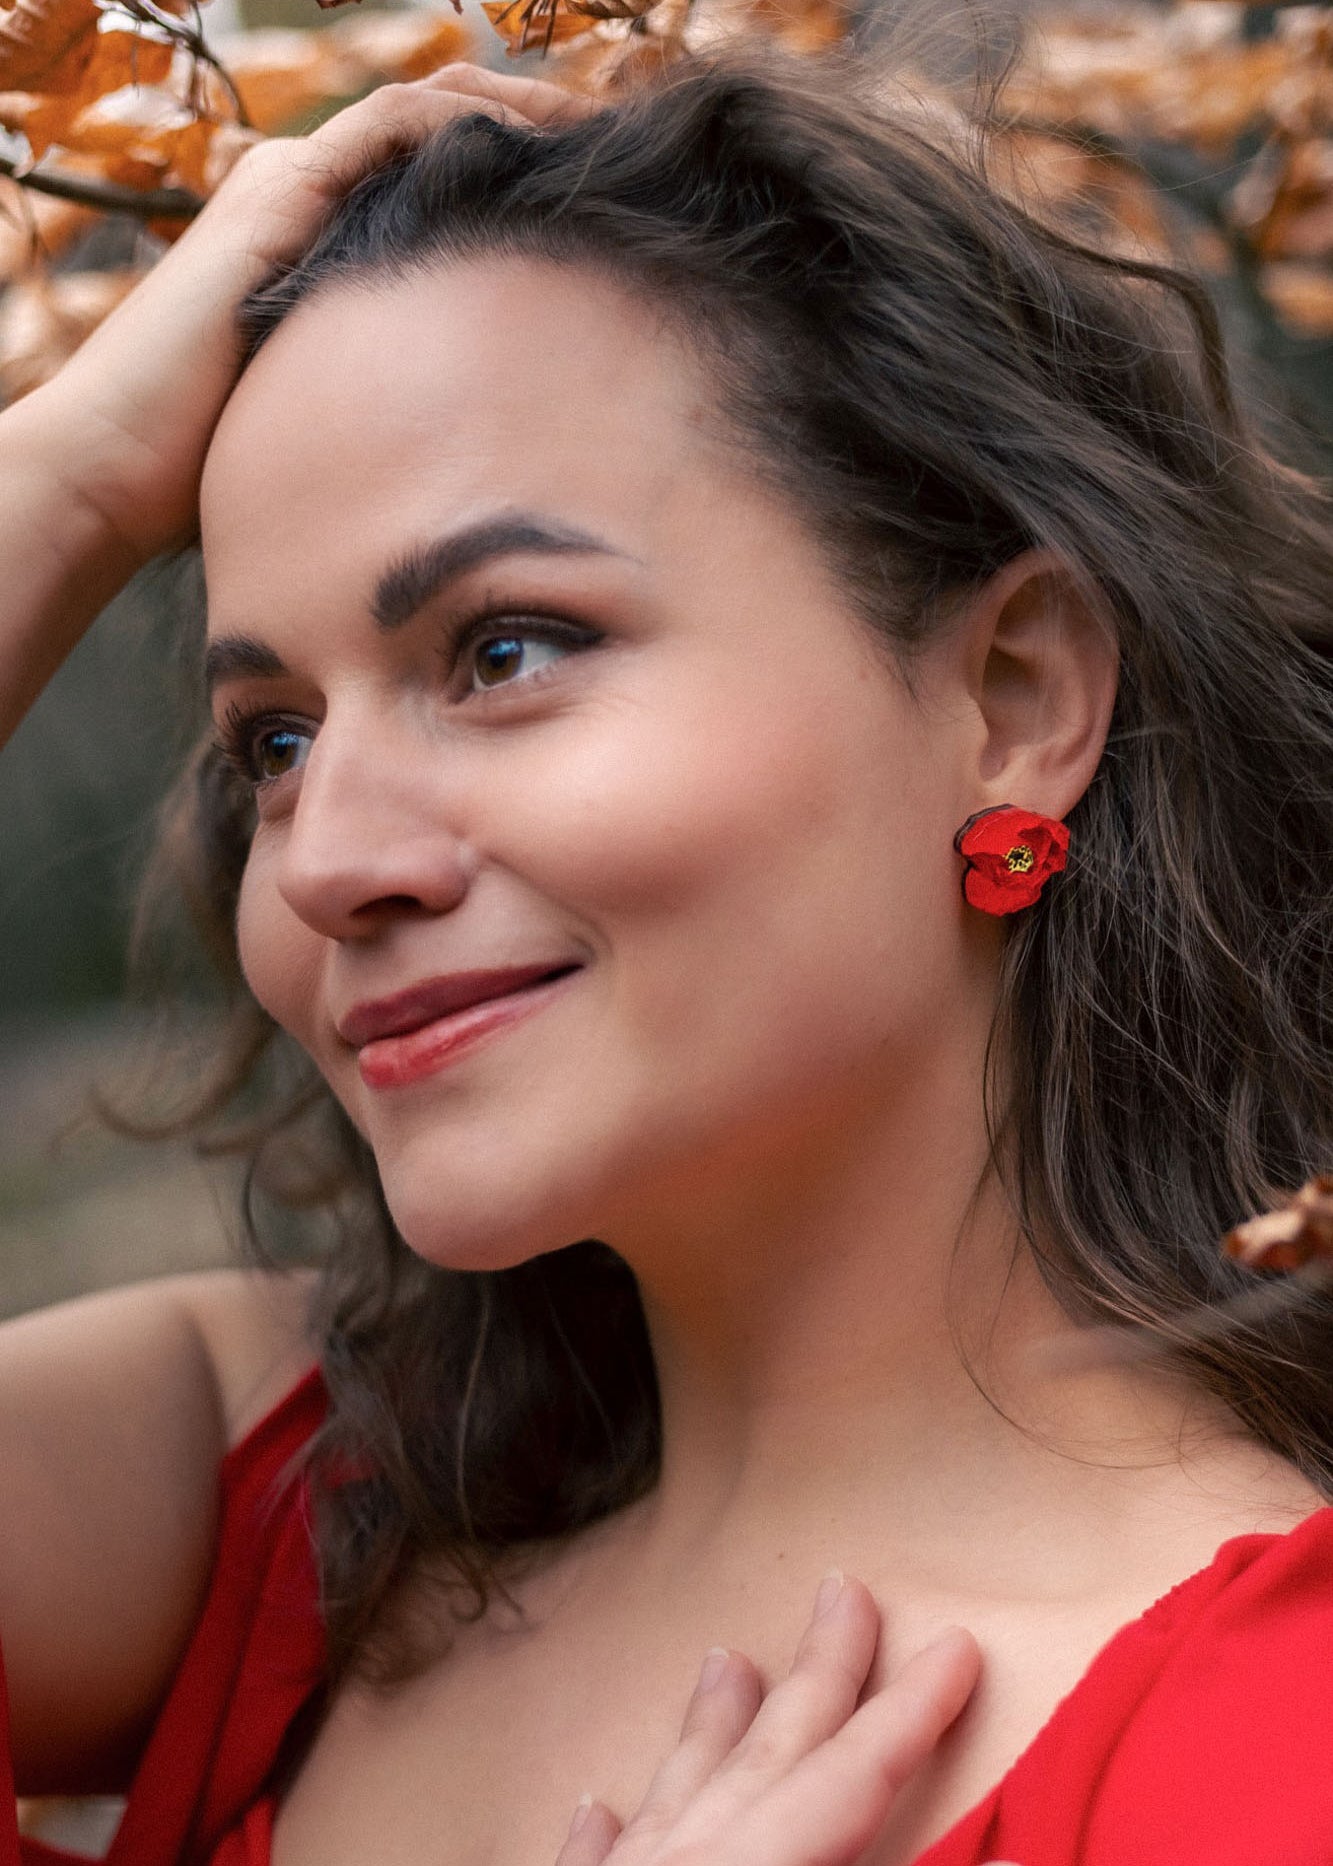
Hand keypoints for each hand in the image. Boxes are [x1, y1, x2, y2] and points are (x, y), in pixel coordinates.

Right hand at [18, 64, 583, 564]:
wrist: (123, 465)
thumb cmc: (223, 466)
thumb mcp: (345, 415)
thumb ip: (403, 396)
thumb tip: (483, 451)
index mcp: (329, 241)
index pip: (441, 173)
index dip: (523, 170)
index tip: (601, 200)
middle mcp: (314, 197)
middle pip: (447, 125)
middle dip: (537, 124)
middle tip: (619, 146)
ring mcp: (295, 185)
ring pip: (429, 107)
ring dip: (518, 106)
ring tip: (596, 127)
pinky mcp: (284, 192)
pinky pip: (390, 124)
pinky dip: (465, 119)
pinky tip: (532, 142)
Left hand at [553, 1573, 1007, 1865]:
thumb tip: (1000, 1847)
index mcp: (756, 1863)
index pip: (853, 1773)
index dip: (913, 1709)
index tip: (957, 1643)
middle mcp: (688, 1860)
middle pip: (768, 1755)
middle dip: (817, 1670)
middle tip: (844, 1587)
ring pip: (678, 1792)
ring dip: (712, 1726)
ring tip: (724, 1659)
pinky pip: (594, 1865)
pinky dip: (604, 1833)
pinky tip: (595, 1804)